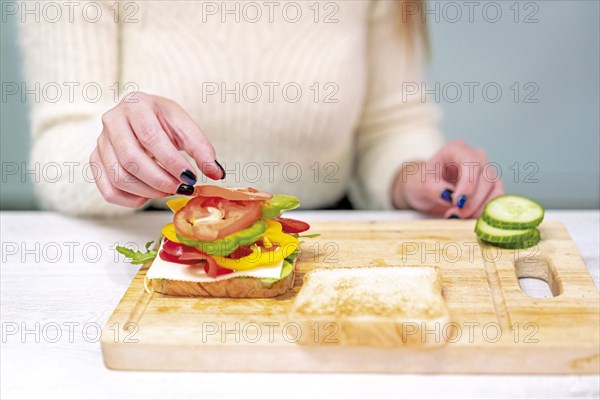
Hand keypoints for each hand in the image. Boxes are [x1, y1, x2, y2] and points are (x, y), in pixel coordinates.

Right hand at [90, 93, 224, 207]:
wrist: (143, 118)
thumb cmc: (164, 122)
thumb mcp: (186, 127)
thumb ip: (202, 148)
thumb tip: (216, 173)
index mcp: (136, 104)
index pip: (150, 137)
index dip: (172, 162)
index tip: (192, 177)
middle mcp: (112, 120)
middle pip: (131, 159)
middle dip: (160, 180)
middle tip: (182, 187)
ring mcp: (101, 141)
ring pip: (119, 176)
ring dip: (148, 191)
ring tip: (169, 190)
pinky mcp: (96, 160)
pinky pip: (108, 189)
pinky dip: (131, 200)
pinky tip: (149, 195)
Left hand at [393, 140, 503, 217]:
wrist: (426, 191)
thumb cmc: (422, 183)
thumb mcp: (420, 185)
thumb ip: (433, 189)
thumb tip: (448, 195)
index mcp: (456, 149)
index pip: (471, 161)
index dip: (468, 183)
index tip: (457, 202)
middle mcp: (475, 156)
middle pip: (486, 177)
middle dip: (473, 200)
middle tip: (455, 215)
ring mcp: (486, 171)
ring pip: (495, 189)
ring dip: (481, 208)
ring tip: (460, 218)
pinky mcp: (492, 187)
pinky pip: (497, 200)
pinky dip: (487, 212)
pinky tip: (470, 220)